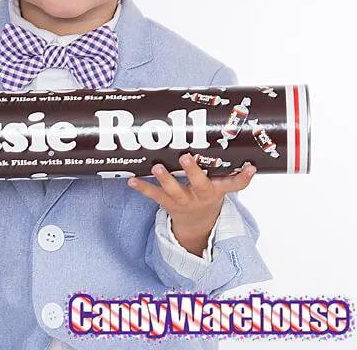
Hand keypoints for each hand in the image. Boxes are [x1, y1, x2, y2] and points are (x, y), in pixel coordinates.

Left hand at [127, 153, 255, 255]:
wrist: (198, 225)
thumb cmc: (209, 195)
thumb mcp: (223, 187)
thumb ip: (233, 173)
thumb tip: (251, 157)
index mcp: (217, 191)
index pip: (234, 185)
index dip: (243, 178)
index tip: (250, 168)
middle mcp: (200, 196)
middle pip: (199, 184)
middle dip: (193, 170)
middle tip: (186, 157)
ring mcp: (183, 201)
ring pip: (174, 190)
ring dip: (164, 178)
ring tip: (156, 166)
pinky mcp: (167, 203)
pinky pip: (153, 196)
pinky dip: (142, 187)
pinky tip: (131, 180)